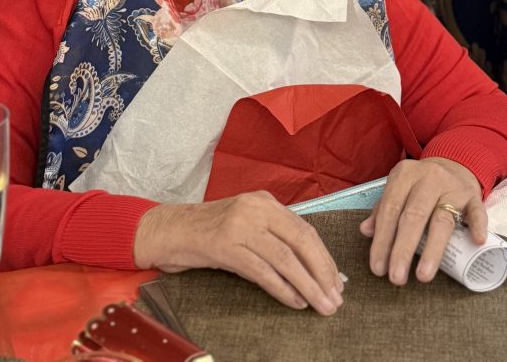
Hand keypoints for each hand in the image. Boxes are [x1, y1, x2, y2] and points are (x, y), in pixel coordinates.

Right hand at [133, 191, 343, 315]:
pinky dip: (282, 289)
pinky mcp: (225, 246)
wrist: (169, 230)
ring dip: (308, 286)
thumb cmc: (210, 231)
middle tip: (335, 297)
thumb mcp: (246, 223)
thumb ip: (274, 235)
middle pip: (300, 241)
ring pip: (285, 259)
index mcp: (265, 202)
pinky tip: (295, 302)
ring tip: (321, 305)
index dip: (324, 257)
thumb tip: (311, 265)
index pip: (305, 229)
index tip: (337, 280)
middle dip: (322, 272)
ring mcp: (240, 225)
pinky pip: (262, 271)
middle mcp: (256, 209)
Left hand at [360, 157, 486, 285]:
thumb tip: (366, 231)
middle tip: (396, 278)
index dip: (382, 239)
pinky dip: (477, 226)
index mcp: (405, 175)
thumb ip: (382, 209)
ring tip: (423, 276)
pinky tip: (475, 241)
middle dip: (402, 249)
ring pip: (442, 219)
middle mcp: (428, 178)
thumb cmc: (421, 185)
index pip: (390, 209)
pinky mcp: (473, 195)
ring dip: (432, 249)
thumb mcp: (399, 188)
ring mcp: (452, 186)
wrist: (454, 164)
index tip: (378, 267)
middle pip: (414, 216)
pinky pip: (477, 211)